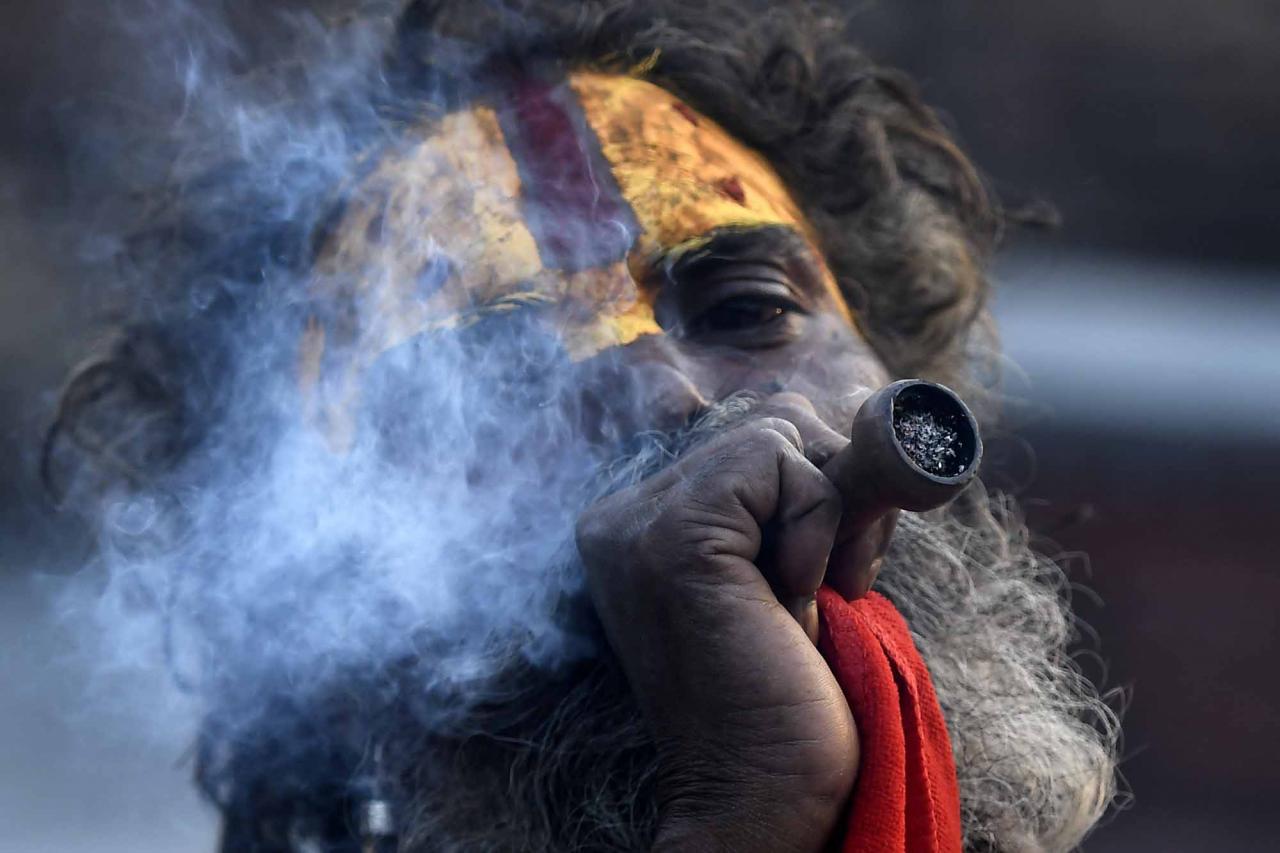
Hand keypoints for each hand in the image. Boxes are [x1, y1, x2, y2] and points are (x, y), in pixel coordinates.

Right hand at [575, 394, 860, 852]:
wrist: (762, 794)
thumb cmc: (789, 695)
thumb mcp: (792, 567)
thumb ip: (801, 493)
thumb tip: (873, 416)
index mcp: (639, 524)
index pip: (752, 439)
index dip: (817, 490)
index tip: (822, 575)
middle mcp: (624, 515)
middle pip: (770, 420)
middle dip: (833, 491)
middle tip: (829, 581)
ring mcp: (638, 521)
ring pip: (779, 428)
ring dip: (828, 510)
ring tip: (807, 593)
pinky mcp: (675, 534)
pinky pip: (780, 459)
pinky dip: (816, 521)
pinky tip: (790, 596)